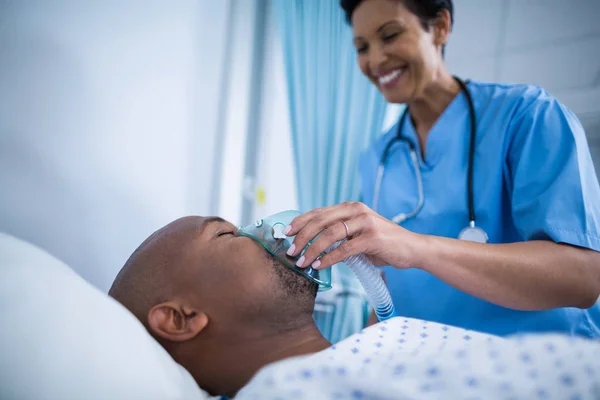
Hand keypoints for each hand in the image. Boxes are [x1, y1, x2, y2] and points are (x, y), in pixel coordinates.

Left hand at [284, 202, 419, 269]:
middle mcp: (356, 210)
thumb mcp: (358, 234)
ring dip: (312, 249)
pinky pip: (345, 249)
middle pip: (321, 221)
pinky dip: (329, 258)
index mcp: (350, 207)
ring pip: (330, 234)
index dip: (300, 222)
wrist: (412, 249)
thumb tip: (311, 245)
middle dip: (302, 237)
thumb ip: (339, 235)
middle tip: (290, 251)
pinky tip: (319, 266)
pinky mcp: (373, 238)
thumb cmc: (383, 244)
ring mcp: (365, 222)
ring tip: (302, 262)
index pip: (319, 212)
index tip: (285, 233)